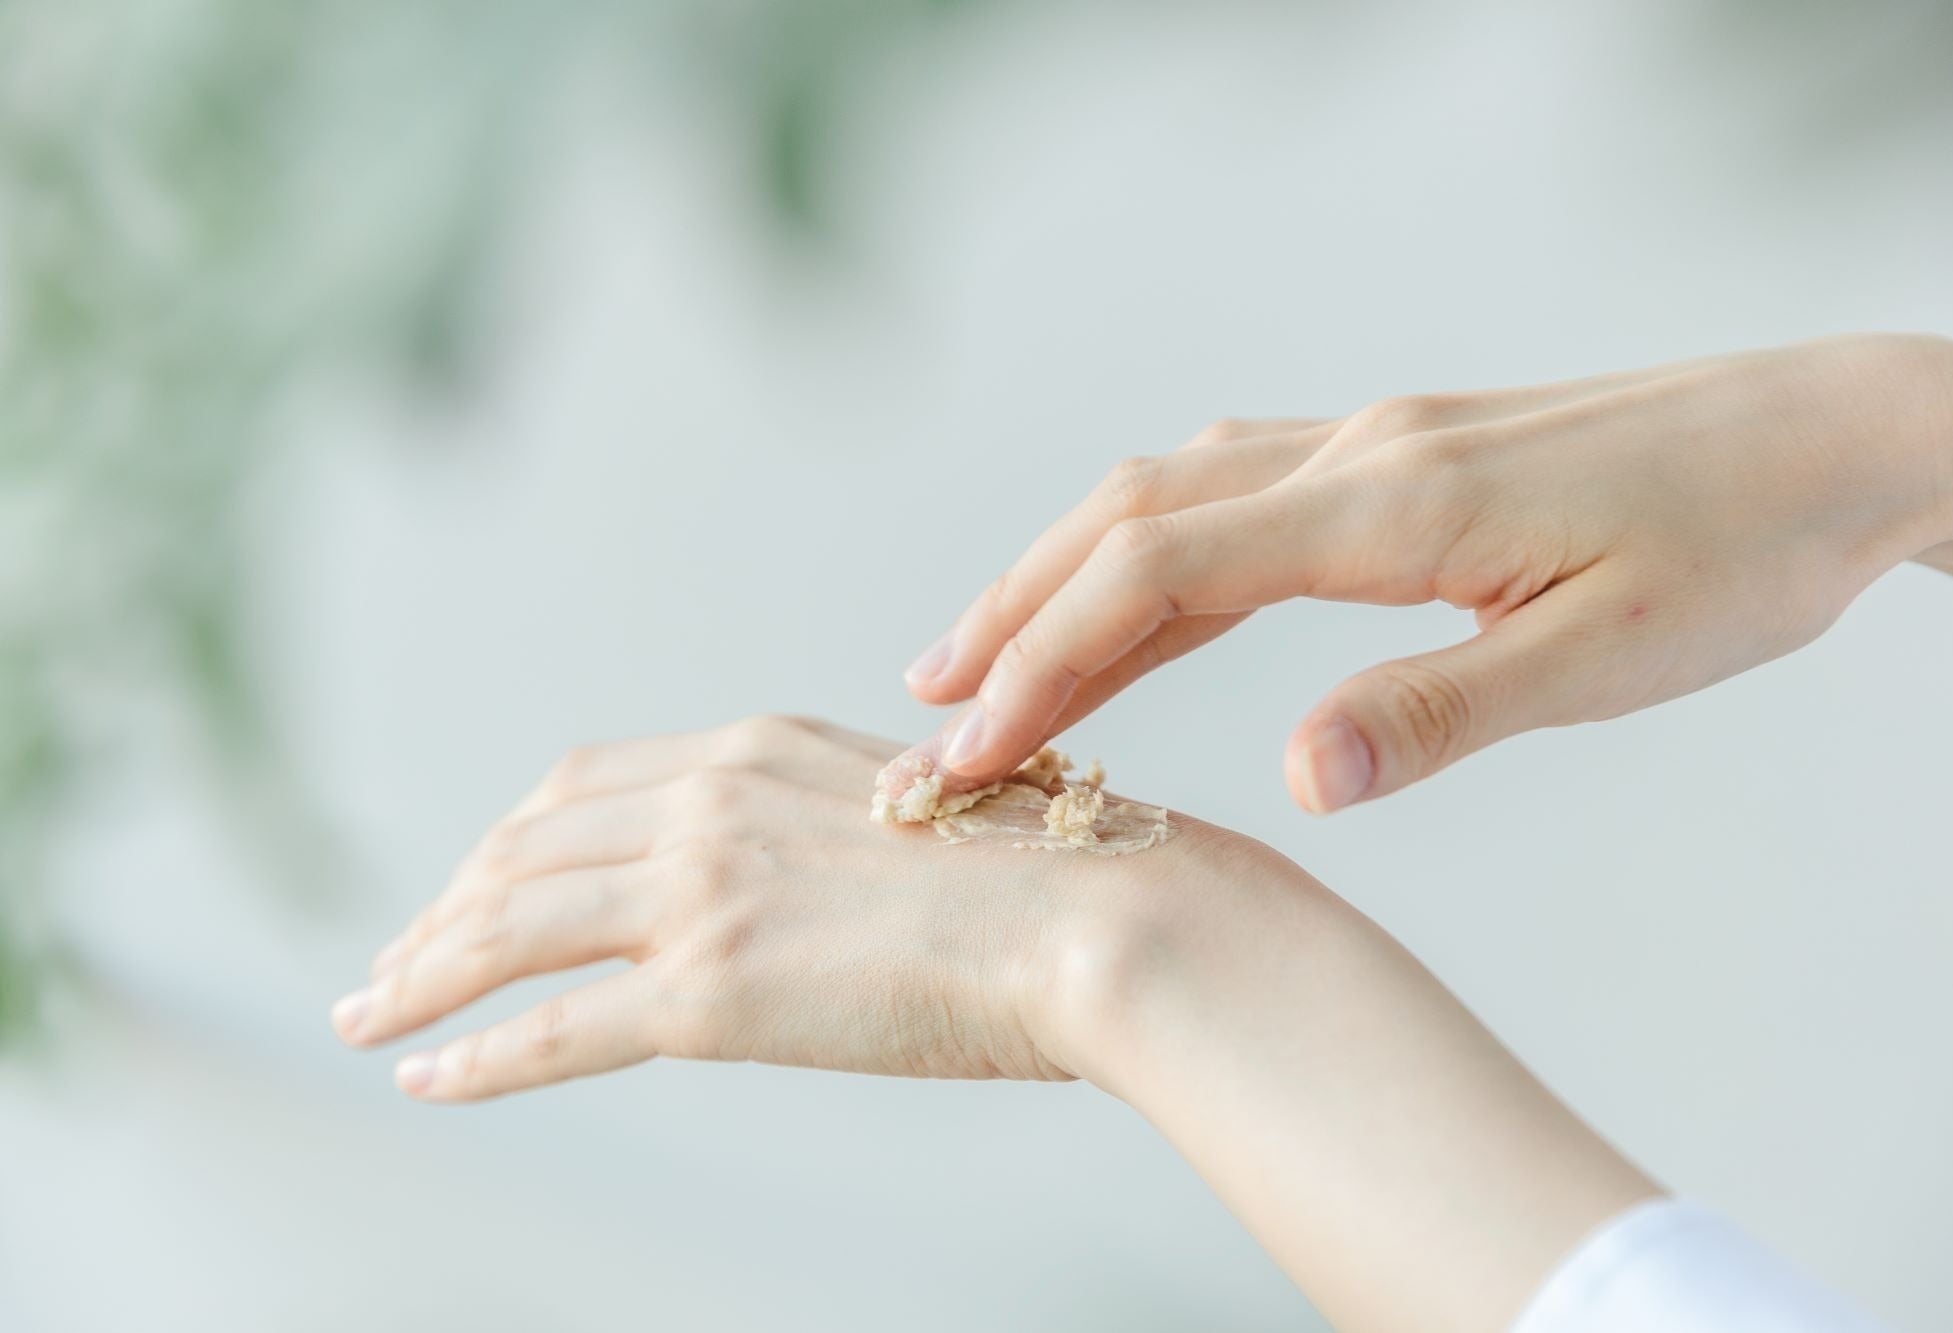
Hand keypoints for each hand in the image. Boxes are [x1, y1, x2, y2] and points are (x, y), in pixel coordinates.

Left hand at [331, 714, 1658, 1327]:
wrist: (1115, 915)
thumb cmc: (1053, 873)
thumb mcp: (916, 811)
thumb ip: (841, 827)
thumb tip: (822, 871)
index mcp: (762, 749)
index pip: (585, 785)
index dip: (510, 839)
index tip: (475, 881)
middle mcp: (712, 802)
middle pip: (523, 850)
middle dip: (443, 907)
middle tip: (393, 961)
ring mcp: (706, 892)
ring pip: (510, 929)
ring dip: (424, 975)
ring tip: (372, 1015)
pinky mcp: (713, 992)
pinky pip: (553, 1029)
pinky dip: (474, 1055)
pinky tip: (428, 1078)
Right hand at [895, 334, 1952, 812]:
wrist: (1837, 433)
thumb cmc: (1742, 550)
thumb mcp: (1607, 657)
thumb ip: (1442, 711)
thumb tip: (1300, 780)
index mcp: (1393, 503)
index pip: (1164, 571)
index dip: (1050, 657)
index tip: (969, 749)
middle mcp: (1361, 453)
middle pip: (1133, 514)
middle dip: (1017, 607)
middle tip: (924, 703)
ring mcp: (1377, 443)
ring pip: (1173, 492)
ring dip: (1067, 570)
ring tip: (987, 653)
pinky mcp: (1404, 455)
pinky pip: (1236, 491)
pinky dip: (1153, 549)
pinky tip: (1135, 595)